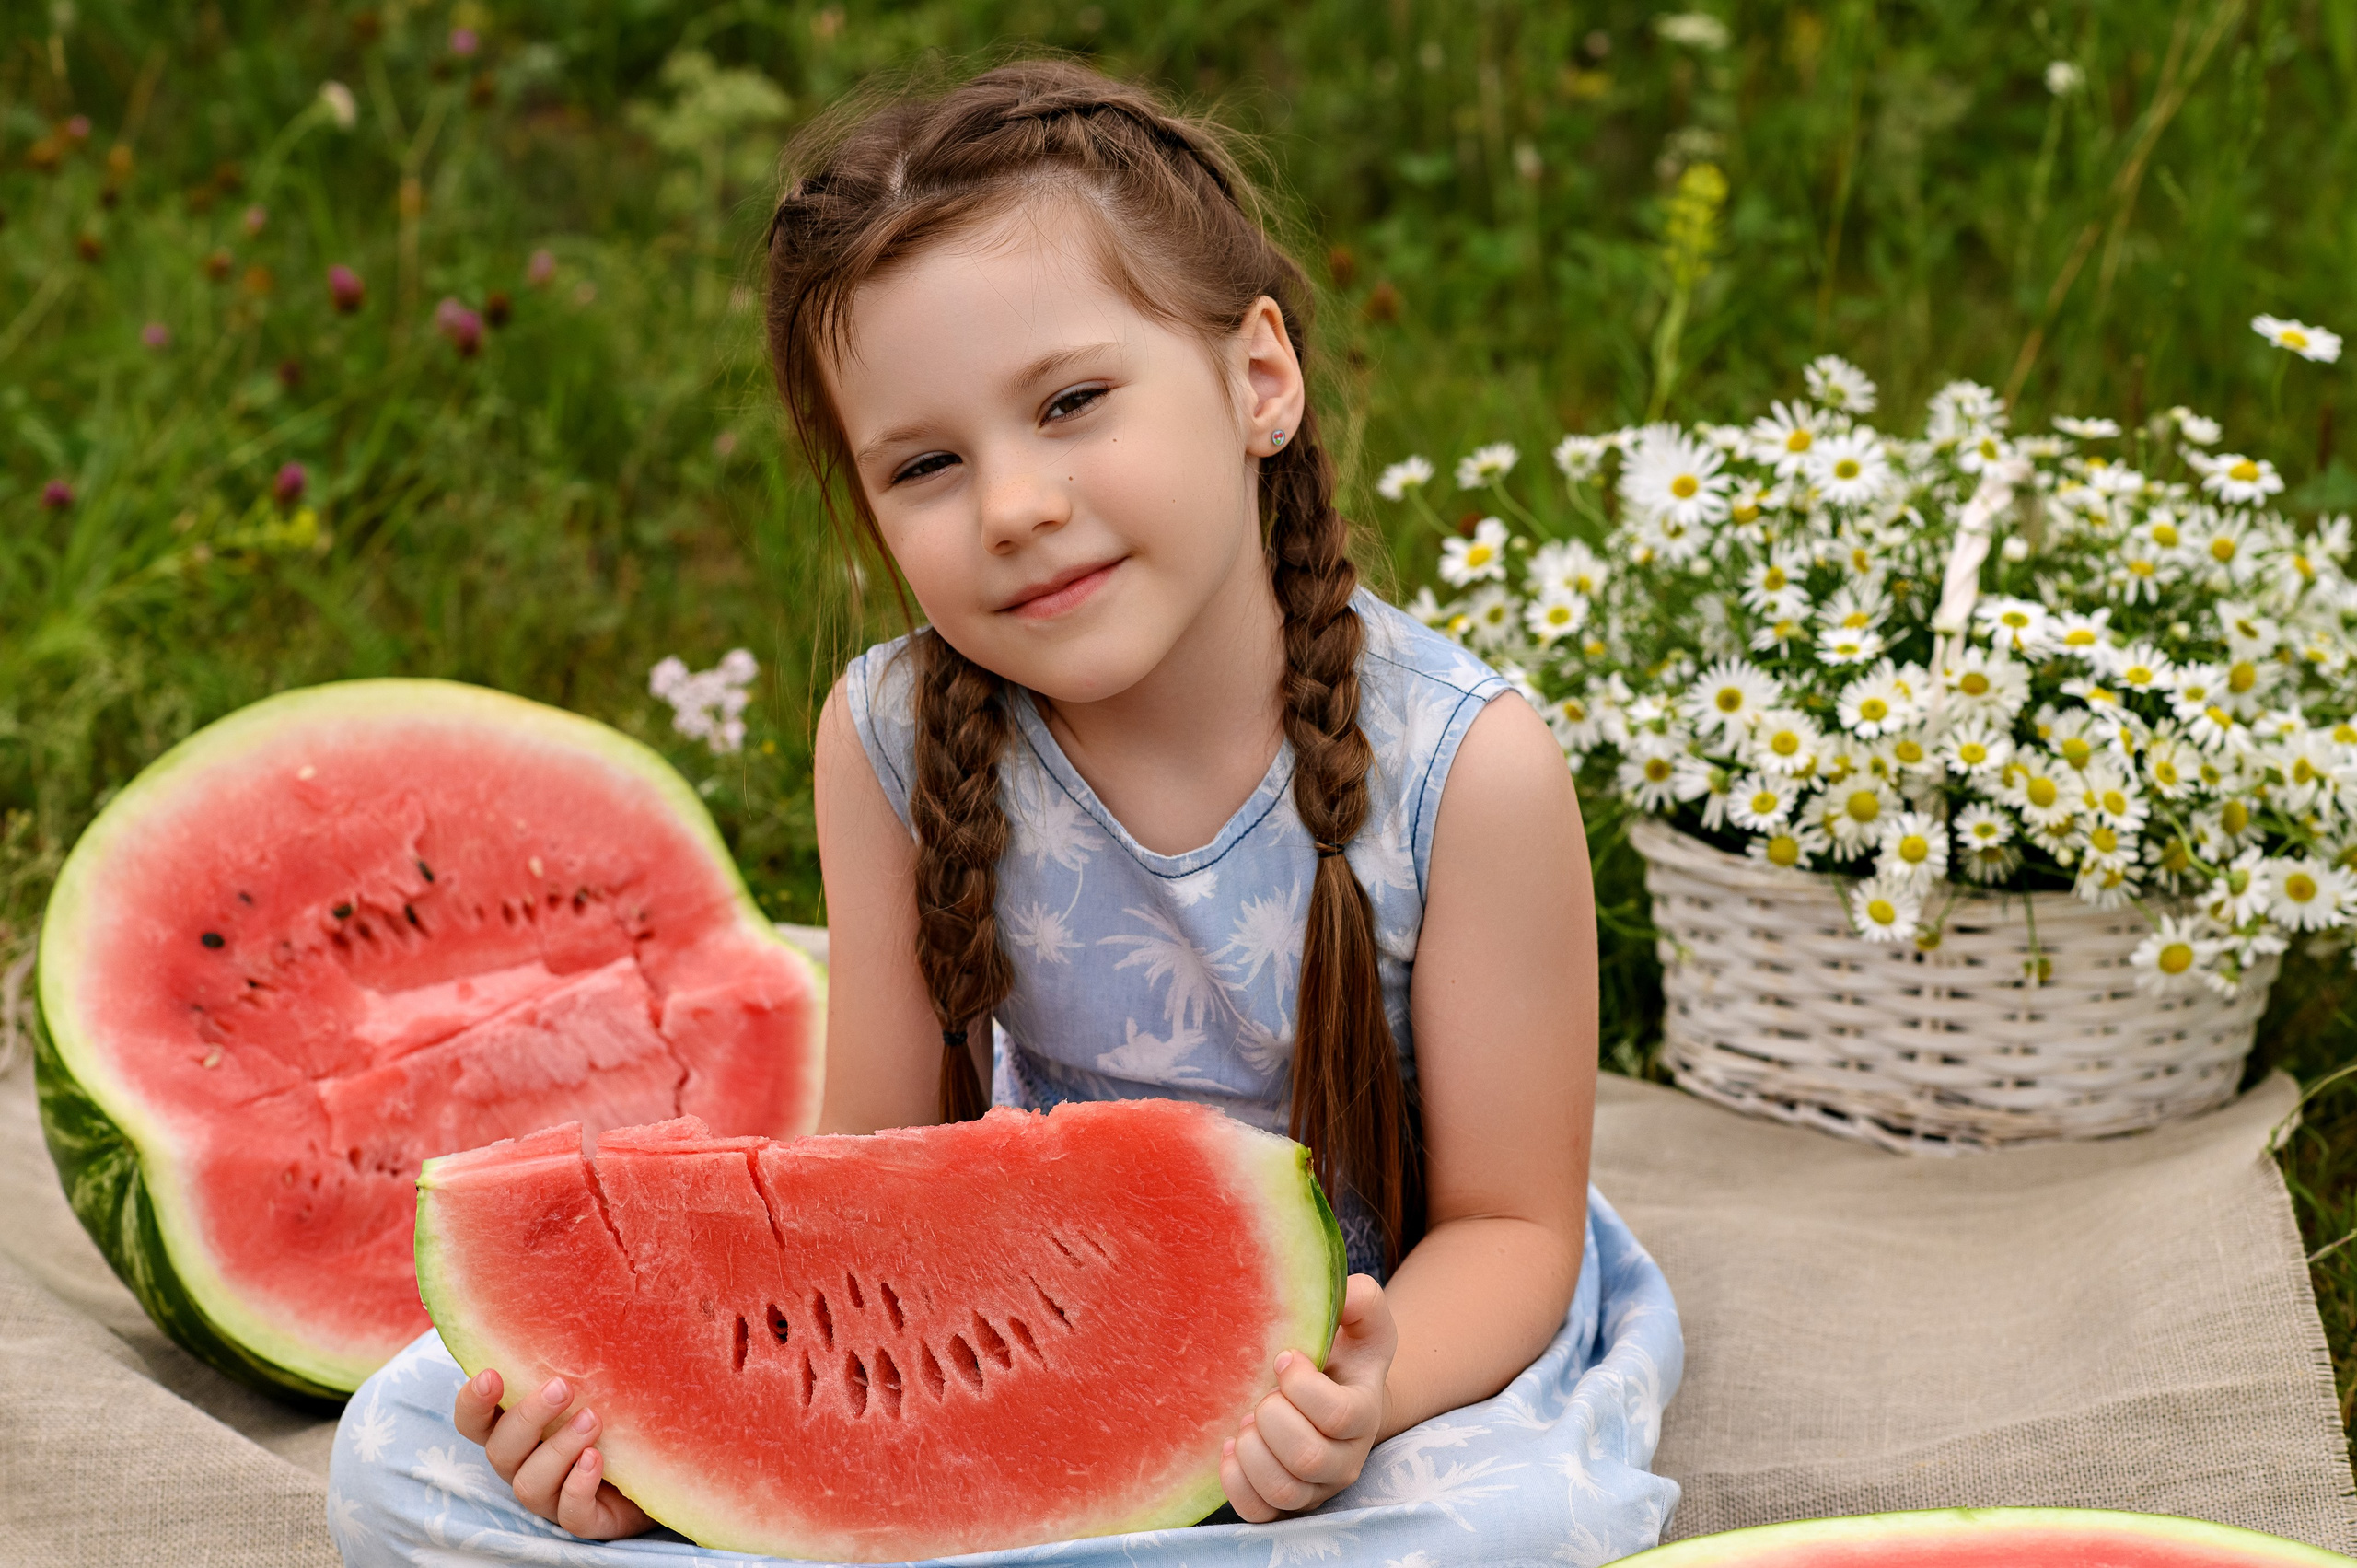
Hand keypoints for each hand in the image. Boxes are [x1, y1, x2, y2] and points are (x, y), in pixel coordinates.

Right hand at [452, 1368, 653, 1539]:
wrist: (666, 1458)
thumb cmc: (620, 1405)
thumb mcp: (599, 1374)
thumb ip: (578, 1349)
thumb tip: (581, 1283)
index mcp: (517, 1427)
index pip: (473, 1421)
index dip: (473, 1401)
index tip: (491, 1373)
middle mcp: (524, 1462)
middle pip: (500, 1449)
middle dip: (528, 1417)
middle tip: (563, 1387)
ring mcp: (551, 1495)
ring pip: (529, 1483)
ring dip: (558, 1450)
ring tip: (593, 1419)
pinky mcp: (584, 1519)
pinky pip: (568, 1514)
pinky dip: (578, 1486)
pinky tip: (598, 1460)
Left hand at [1220, 1273, 1395, 1521]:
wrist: (1336, 1391)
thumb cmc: (1344, 1350)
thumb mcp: (1361, 1319)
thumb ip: (1361, 1299)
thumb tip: (1345, 1294)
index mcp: (1365, 1411)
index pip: (1339, 1414)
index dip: (1303, 1386)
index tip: (1284, 1358)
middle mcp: (1346, 1458)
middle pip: (1307, 1457)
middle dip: (1273, 1417)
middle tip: (1264, 1393)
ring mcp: (1316, 1487)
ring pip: (1283, 1490)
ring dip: (1253, 1451)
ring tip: (1248, 1420)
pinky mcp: (1286, 1504)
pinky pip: (1258, 1512)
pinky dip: (1236, 1481)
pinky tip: (1231, 1446)